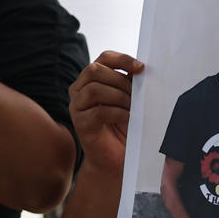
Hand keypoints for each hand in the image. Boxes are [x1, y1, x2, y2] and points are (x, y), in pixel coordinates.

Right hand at [68, 51, 141, 177]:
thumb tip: (141, 70)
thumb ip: (131, 84)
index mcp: (93, 79)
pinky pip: (97, 111)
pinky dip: (117, 113)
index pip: (104, 58)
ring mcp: (77, 106)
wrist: (116, 158)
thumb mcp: (130, 100)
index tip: (141, 68)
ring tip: (131, 108)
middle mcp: (80, 89)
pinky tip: (127, 118)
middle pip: (95, 70)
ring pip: (94, 89)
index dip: (122, 59)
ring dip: (118, 97)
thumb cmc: (124, 127)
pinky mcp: (80, 123)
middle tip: (136, 95)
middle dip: (120, 80)